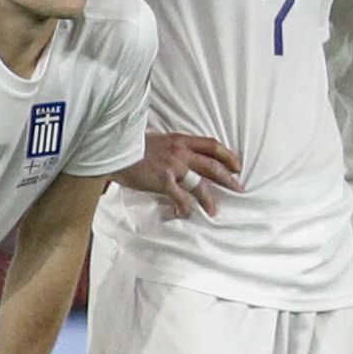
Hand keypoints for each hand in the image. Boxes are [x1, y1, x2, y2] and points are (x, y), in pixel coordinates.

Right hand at [121, 129, 242, 219]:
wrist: (113, 149)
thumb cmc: (130, 146)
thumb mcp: (157, 140)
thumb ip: (171, 147)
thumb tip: (179, 156)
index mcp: (180, 140)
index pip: (211, 145)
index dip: (227, 155)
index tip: (236, 165)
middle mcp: (181, 152)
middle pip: (212, 165)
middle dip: (228, 178)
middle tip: (239, 188)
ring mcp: (173, 167)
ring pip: (200, 184)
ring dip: (209, 199)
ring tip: (214, 210)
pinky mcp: (163, 180)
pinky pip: (180, 197)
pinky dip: (184, 207)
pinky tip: (185, 213)